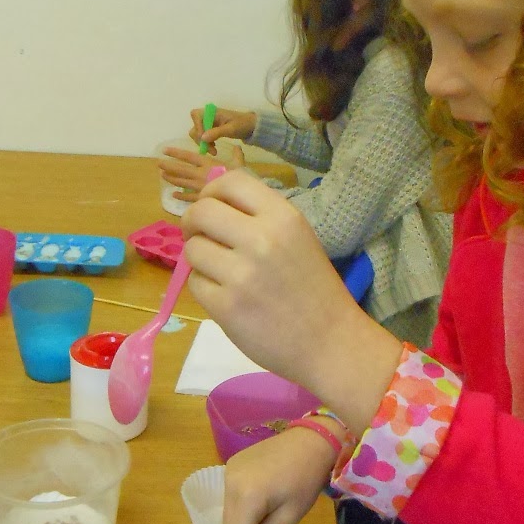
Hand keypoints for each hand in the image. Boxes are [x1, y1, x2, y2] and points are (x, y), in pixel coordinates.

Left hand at [158, 142, 245, 198]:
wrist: (241, 196)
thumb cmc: (241, 179)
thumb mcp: (240, 165)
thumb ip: (237, 156)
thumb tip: (237, 147)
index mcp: (208, 164)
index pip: (189, 156)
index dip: (176, 153)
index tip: (165, 150)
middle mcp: (200, 174)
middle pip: (181, 169)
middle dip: (168, 166)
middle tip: (158, 163)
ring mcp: (199, 187)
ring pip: (181, 182)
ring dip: (171, 179)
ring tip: (162, 176)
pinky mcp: (201, 199)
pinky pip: (188, 197)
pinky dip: (180, 196)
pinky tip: (174, 195)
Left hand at [183, 170, 401, 422]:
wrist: (331, 343)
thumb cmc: (314, 289)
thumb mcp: (297, 238)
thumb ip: (259, 218)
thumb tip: (210, 205)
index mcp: (283, 217)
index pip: (230, 181)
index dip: (211, 191)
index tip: (211, 207)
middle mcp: (261, 239)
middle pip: (201, 211)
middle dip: (192, 223)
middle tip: (201, 237)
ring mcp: (242, 274)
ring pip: (192, 249)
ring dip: (199, 259)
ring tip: (221, 273)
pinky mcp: (227, 306)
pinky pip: (195, 283)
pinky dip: (205, 289)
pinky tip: (227, 297)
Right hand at [190, 106, 256, 148]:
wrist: (252, 127)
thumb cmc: (243, 124)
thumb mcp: (231, 129)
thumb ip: (217, 132)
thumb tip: (202, 138)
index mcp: (212, 112)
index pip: (196, 115)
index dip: (197, 127)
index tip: (205, 139)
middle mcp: (208, 116)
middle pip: (195, 126)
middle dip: (200, 139)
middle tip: (210, 150)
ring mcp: (209, 123)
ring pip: (198, 133)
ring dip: (203, 143)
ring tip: (214, 151)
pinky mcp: (211, 129)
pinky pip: (203, 137)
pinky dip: (206, 143)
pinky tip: (214, 148)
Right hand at [216, 427, 335, 523]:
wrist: (311, 438)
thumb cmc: (307, 479)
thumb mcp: (291, 515)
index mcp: (248, 498)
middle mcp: (230, 483)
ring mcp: (228, 471)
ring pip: (230, 512)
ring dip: (245, 523)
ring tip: (274, 512)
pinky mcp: (231, 464)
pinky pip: (233, 496)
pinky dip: (244, 507)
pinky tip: (266, 499)